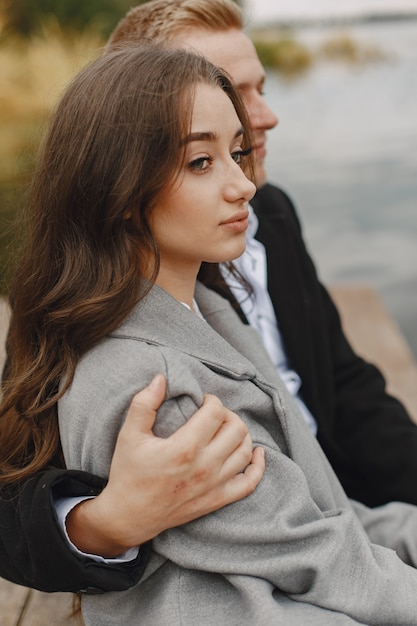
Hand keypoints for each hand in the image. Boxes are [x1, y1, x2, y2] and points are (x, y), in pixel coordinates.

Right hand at [66, 374, 264, 556]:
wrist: (128, 517)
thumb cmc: (128, 473)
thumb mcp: (129, 434)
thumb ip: (144, 403)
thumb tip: (161, 378)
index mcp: (185, 448)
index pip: (216, 413)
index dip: (212, 400)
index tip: (202, 401)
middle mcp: (205, 467)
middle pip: (236, 429)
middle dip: (227, 415)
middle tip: (214, 415)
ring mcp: (214, 485)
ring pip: (246, 451)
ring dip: (240, 434)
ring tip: (226, 429)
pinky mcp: (217, 500)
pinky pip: (249, 483)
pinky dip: (258, 466)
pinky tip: (257, 454)